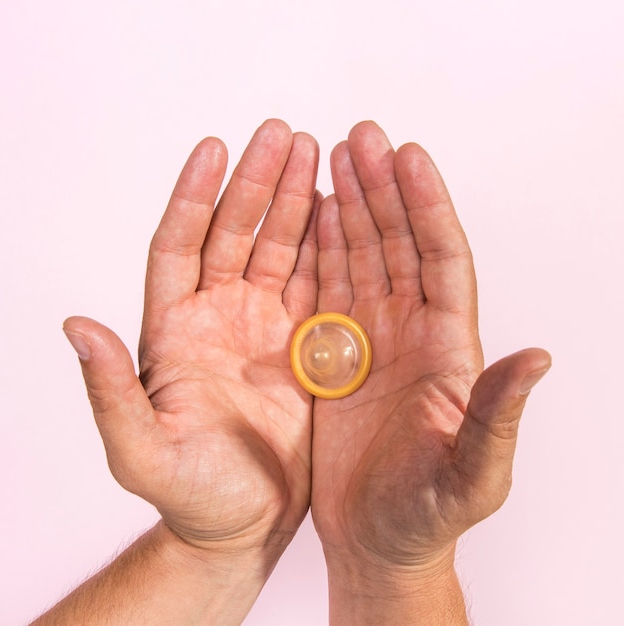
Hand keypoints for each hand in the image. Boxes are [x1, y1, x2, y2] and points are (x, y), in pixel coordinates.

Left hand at [64, 120, 318, 556]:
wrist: (246, 522)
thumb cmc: (192, 495)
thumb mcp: (141, 453)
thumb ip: (110, 393)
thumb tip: (75, 328)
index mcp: (174, 333)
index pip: (178, 247)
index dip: (194, 197)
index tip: (214, 148)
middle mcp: (217, 318)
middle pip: (233, 234)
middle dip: (256, 183)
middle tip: (280, 134)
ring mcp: (262, 326)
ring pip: (276, 248)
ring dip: (293, 201)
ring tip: (313, 152)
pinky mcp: (301, 343)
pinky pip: (313, 282)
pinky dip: (324, 245)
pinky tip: (336, 209)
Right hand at [311, 122, 549, 585]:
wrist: (378, 540)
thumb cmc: (426, 514)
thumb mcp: (471, 473)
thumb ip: (497, 416)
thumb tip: (537, 360)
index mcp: (449, 352)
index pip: (441, 262)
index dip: (428, 208)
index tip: (409, 158)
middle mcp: (412, 334)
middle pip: (400, 245)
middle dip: (382, 189)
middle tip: (362, 138)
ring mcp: (372, 341)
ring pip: (364, 258)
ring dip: (351, 207)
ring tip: (334, 159)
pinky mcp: (337, 355)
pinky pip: (330, 289)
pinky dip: (322, 250)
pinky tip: (315, 216)